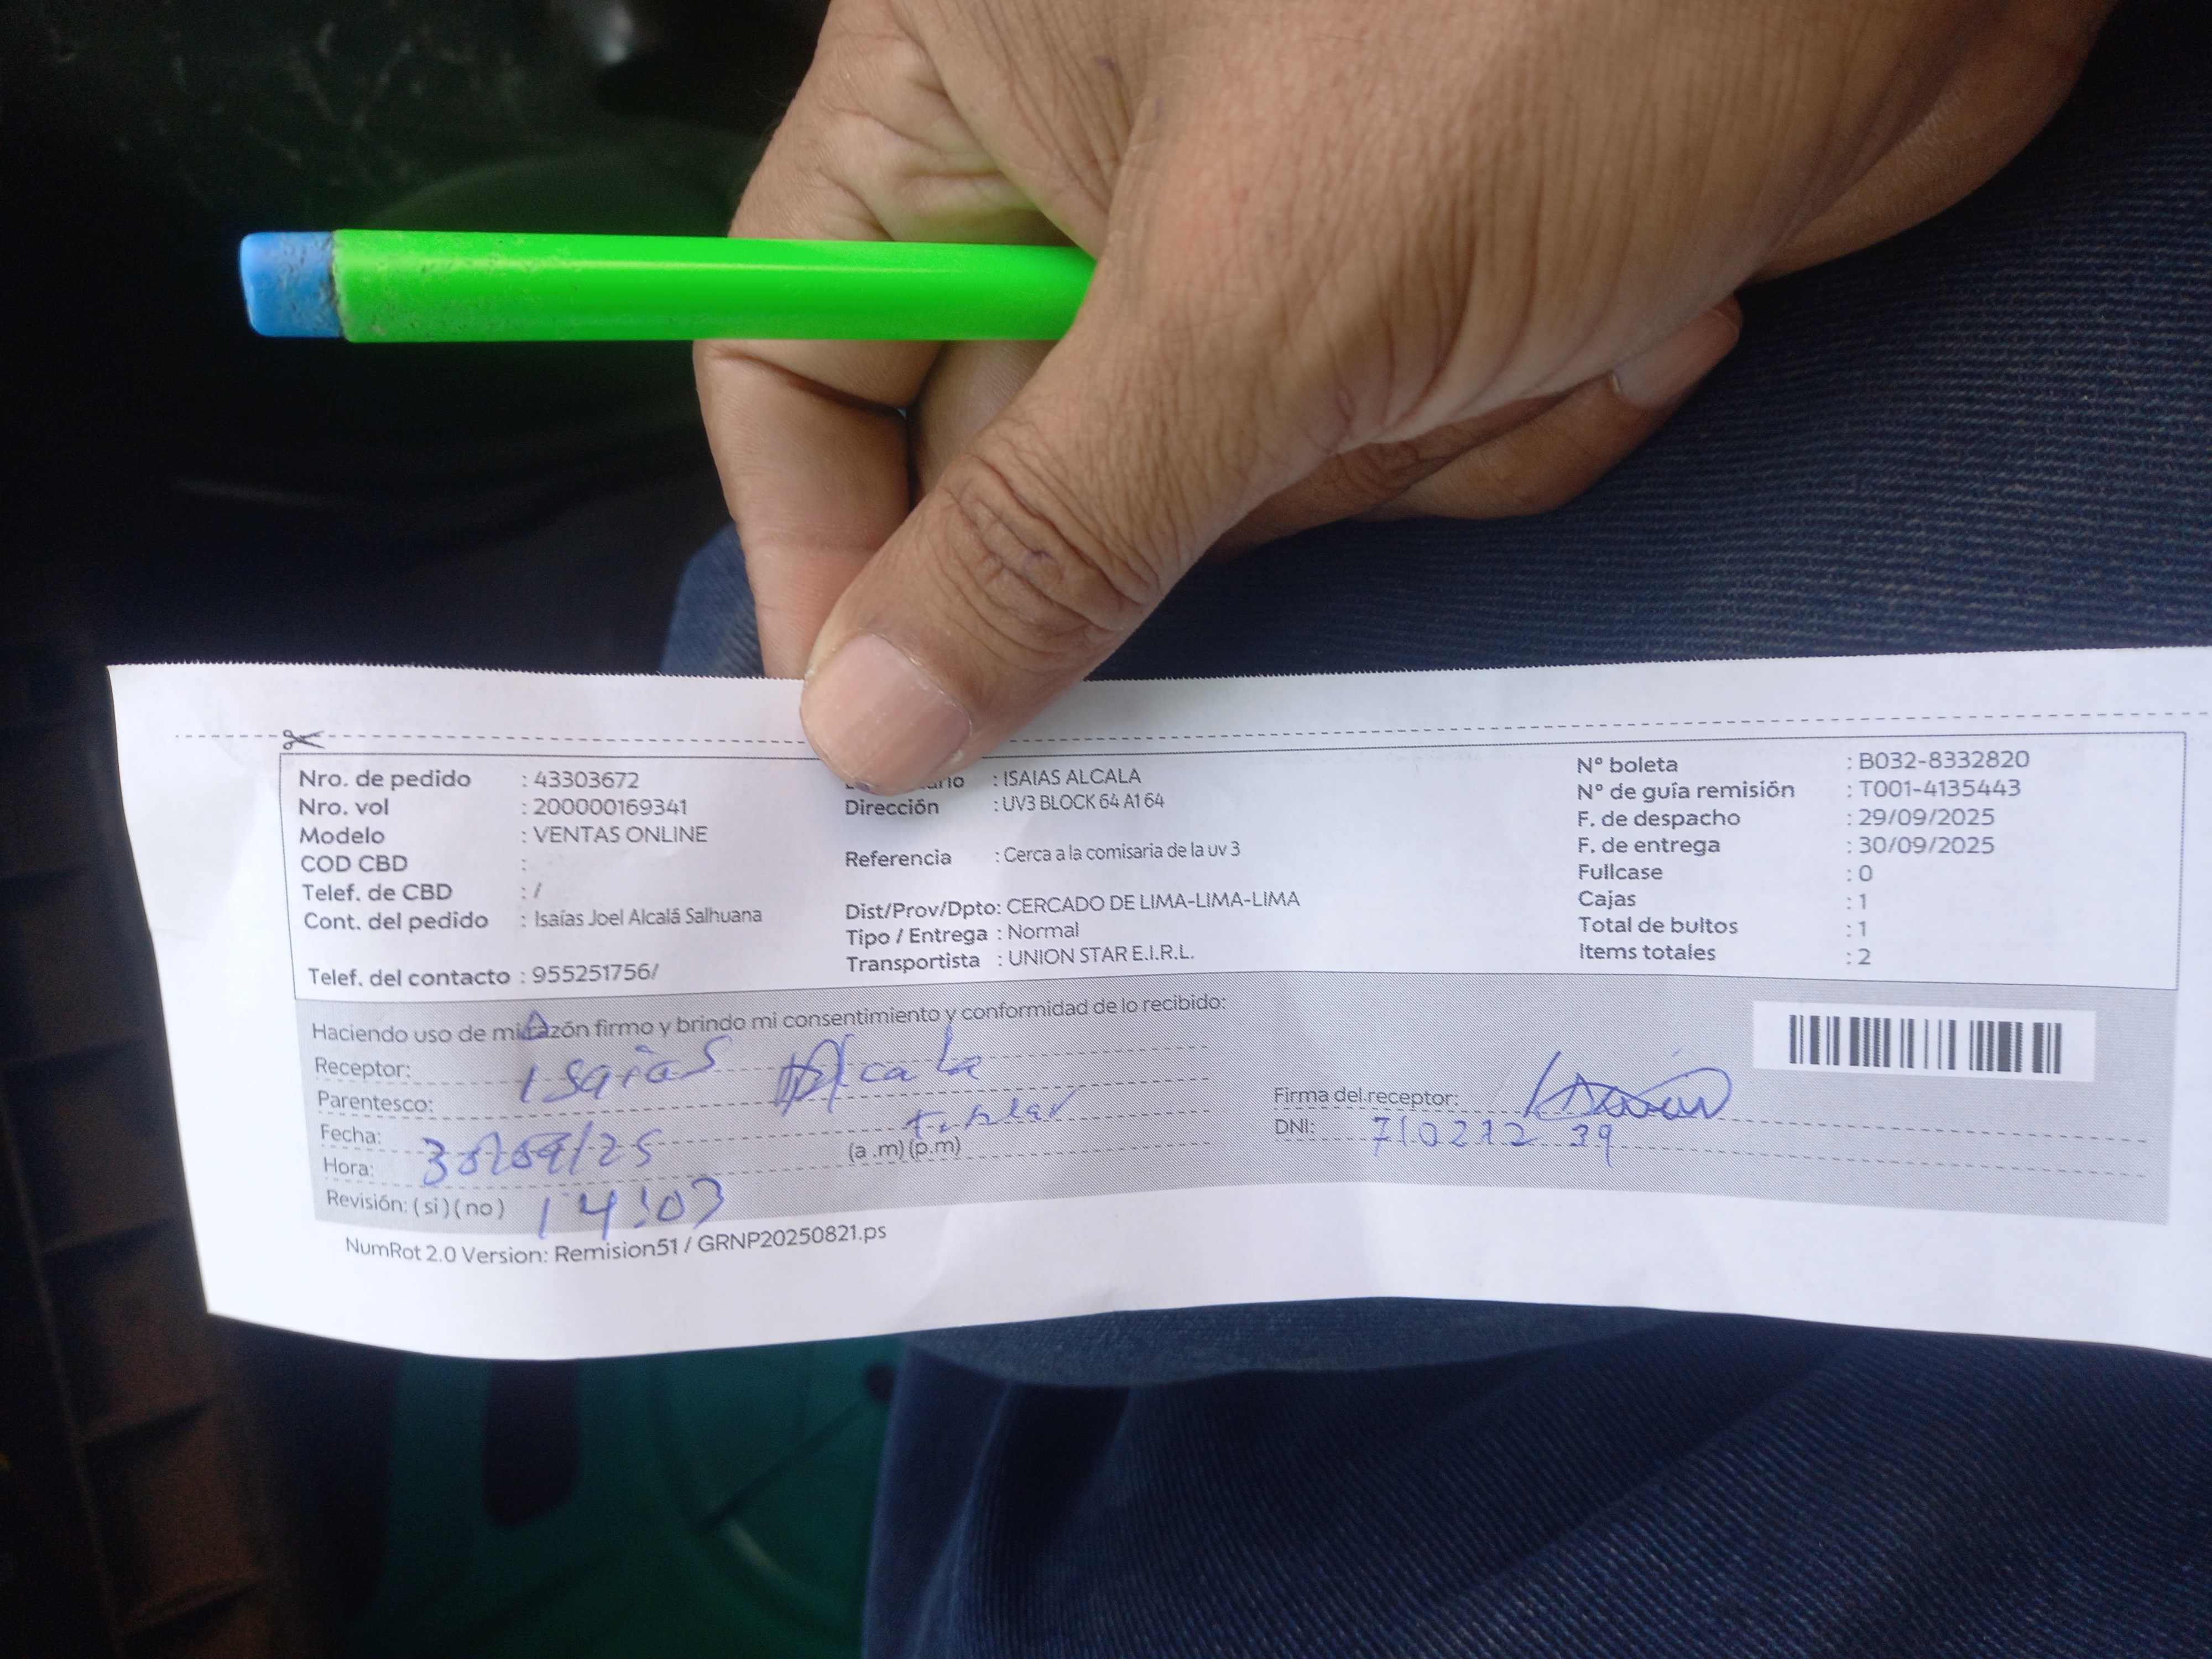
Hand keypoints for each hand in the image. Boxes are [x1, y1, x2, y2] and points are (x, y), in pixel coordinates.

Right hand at [697, 0, 2111, 790]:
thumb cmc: (1546, 31)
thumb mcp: (1254, 303)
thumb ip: (1046, 534)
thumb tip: (871, 723)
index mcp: (973, 78)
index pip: (804, 344)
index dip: (831, 550)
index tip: (878, 728)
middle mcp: (1102, 158)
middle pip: (1033, 455)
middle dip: (1196, 506)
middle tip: (1313, 458)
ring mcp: (1277, 234)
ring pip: (1242, 493)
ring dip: (1405, 455)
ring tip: (1526, 322)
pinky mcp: (1429, 300)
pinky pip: (1400, 467)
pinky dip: (1522, 432)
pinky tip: (1632, 312)